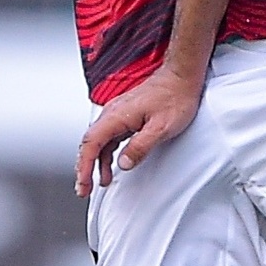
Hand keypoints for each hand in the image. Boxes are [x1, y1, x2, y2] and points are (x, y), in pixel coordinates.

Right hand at [75, 66, 203, 195]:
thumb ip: (140, 147)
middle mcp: (113, 113)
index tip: (83, 184)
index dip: (84, 167)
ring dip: (94, 162)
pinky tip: (110, 164)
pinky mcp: (126, 114)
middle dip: (83, 168)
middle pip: (89, 143)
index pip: (90, 144)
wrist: (182, 77)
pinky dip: (105, 153)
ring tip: (95, 182)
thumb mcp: (160, 128)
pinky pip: (108, 137)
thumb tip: (123, 164)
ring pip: (98, 141)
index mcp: (116, 116)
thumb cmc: (174, 97)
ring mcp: (118, 113)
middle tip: (83, 189)